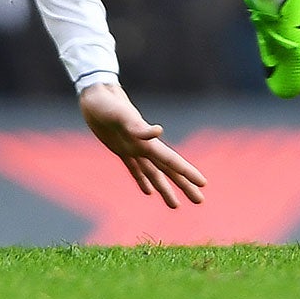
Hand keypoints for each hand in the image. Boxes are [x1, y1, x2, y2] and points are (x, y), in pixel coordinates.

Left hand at [79, 81, 206, 207]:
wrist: (95, 92)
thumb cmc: (106, 103)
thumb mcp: (119, 115)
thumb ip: (138, 126)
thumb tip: (159, 130)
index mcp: (145, 141)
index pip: (171, 160)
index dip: (187, 172)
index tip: (203, 184)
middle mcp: (143, 146)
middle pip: (168, 170)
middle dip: (184, 185)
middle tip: (200, 201)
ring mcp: (132, 148)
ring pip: (153, 173)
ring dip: (165, 189)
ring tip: (176, 206)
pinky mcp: (119, 148)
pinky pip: (134, 168)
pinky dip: (142, 180)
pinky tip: (148, 192)